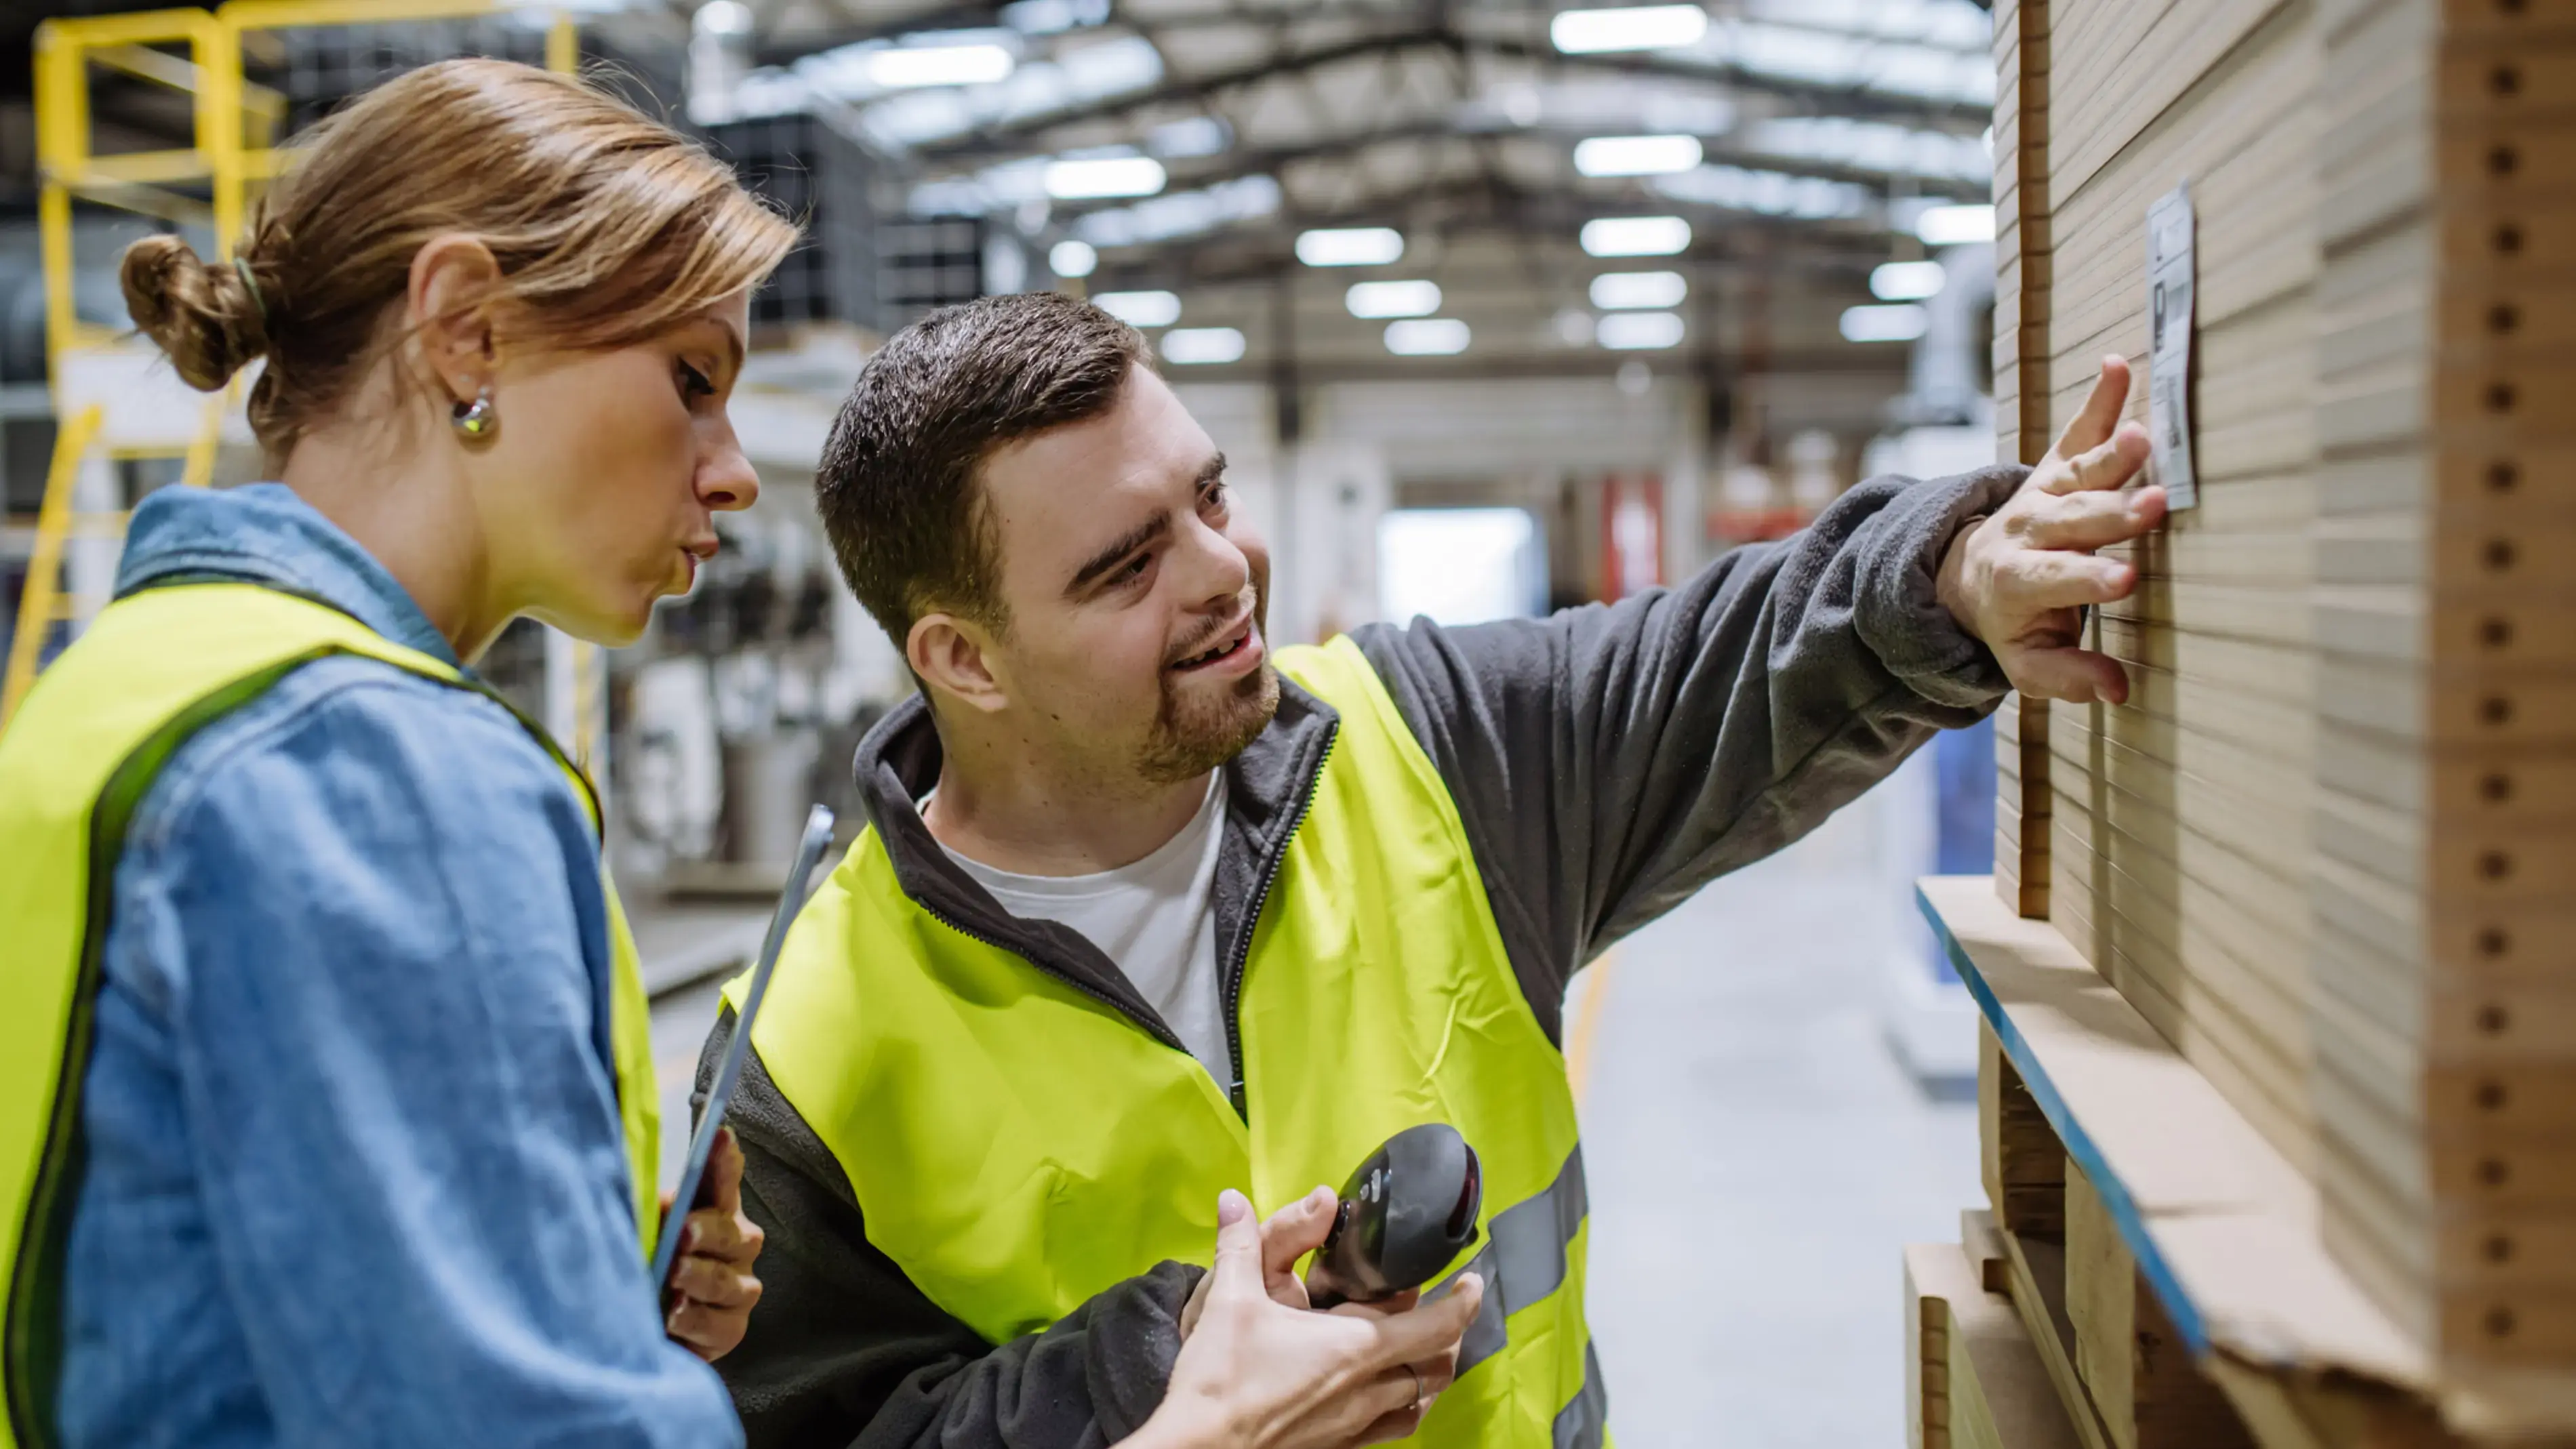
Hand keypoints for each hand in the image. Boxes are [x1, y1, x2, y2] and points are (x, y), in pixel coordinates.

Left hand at [661, 1126, 764, 1361]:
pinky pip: (720, 1325)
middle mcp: (736, 1246)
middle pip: (732, 1234)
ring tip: (674, 1277)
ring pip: (728, 1282)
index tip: (719, 1134)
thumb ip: (643, 1212)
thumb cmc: (641, 1267)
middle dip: (707, 1232)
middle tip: (683, 1233)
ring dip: (700, 1278)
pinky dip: (695, 1320)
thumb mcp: (640, 1233)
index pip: (724, 1178)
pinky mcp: (730, 1329)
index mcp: (714, 1211)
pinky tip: (674, 1316)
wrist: (642, 1329)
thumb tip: (623, 1188)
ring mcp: (738, 1290)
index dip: (724, 1158)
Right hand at [1140, 1189, 1484, 1448]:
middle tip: (1436, 1311)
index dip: (1463, 1302)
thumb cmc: (1220, 1380)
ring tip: (1415, 1353)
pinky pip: (1388, 1431)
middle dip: (1446, 1337)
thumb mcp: (1228, 1300)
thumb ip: (1239, 1244)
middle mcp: (1367, 1391)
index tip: (1473, 1282)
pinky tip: (1379, 1397)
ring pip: (1417, 1403)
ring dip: (1425, 1375)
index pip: (1434, 1325)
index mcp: (1354, 1348)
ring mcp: (1354, 1427)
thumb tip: (1232, 1199)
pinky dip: (1398, 1409)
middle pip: (1436, 1366)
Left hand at [1937, 354, 2166, 703]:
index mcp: (2017, 583)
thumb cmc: (2011, 623)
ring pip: (2074, 474)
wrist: (1967, 575)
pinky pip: (2075, 432)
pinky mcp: (2052, 467)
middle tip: (2152, 505)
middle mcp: (2026, 532)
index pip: (2054, 580)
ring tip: (2144, 436)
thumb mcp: (2025, 662)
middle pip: (2071, 521)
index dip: (2087, 580)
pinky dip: (2098, 400)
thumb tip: (2115, 689)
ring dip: (2110, 455)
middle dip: (2111, 514)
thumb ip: (2065, 676)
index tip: (2125, 580)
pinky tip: (2118, 366)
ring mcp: (2038, 495)